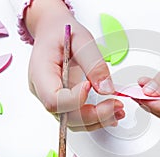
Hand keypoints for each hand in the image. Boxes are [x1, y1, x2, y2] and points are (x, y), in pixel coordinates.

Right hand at [25, 0, 124, 130]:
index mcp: (41, 73)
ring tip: (119, 111)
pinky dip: (95, 118)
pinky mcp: (63, 101)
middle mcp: (43, 91)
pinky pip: (77, 116)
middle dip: (93, 115)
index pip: (53, 99)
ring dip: (97, 120)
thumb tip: (107, 90)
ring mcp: (53, 98)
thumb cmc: (62, 33)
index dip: (74, 99)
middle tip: (117, 106)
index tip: (91, 86)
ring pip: (72, 121)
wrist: (53, 32)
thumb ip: (94, 64)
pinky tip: (111, 114)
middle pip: (65, 115)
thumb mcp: (81, 40)